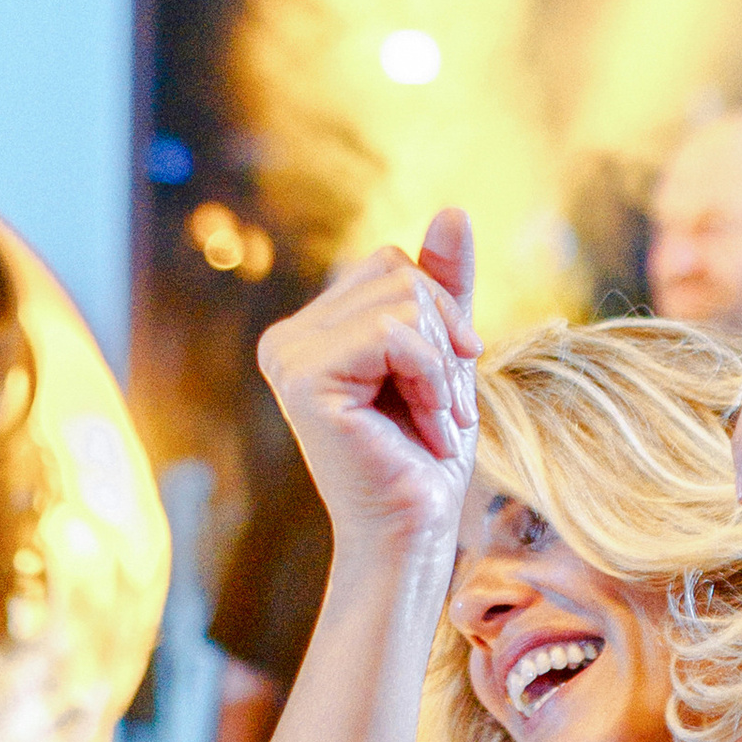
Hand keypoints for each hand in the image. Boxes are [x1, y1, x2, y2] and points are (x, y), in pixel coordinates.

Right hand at [258, 210, 479, 567]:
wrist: (415, 531)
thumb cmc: (428, 453)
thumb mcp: (447, 353)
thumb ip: (444, 284)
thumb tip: (453, 210)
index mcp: (315, 328)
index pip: (395, 264)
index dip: (440, 314)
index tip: (445, 383)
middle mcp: (288, 336)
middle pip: (400, 274)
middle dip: (445, 339)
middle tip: (444, 407)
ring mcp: (288, 355)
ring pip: (403, 299)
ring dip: (442, 367)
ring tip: (434, 420)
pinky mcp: (302, 378)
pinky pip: (395, 333)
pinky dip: (430, 379)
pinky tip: (424, 427)